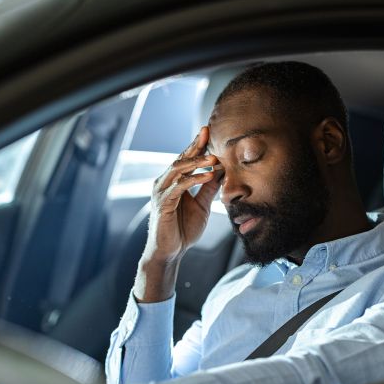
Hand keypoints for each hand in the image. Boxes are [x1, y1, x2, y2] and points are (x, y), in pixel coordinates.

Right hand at [134, 127, 222, 301]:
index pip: (185, 159)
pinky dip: (193, 179)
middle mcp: (164, 183)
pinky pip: (179, 186)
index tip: (207, 131)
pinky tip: (207, 176)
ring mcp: (161, 192)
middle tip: (208, 133)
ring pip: (178, 169)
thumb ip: (209, 189)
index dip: (196, 145)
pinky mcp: (162, 203)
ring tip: (214, 157)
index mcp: (173, 182)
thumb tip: (221, 171)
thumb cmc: (183, 230)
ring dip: (196, 162)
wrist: (171, 252)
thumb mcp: (202, 206)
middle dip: (194, 146)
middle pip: (180, 159)